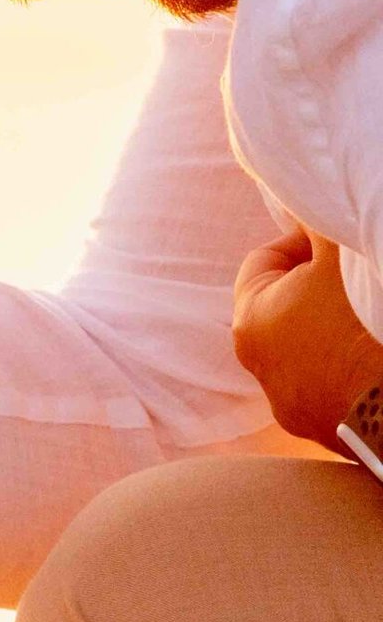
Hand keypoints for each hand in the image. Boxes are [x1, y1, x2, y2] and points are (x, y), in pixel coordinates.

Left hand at [232, 227, 382, 450]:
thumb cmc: (360, 320)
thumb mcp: (340, 255)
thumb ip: (317, 221)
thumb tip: (306, 190)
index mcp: (251, 320)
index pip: (263, 260)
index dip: (301, 242)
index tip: (334, 243)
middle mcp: (258, 368)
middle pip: (284, 304)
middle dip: (317, 285)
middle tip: (354, 276)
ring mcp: (290, 404)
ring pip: (307, 347)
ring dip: (331, 328)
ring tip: (366, 315)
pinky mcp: (319, 431)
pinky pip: (328, 383)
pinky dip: (345, 366)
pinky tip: (371, 352)